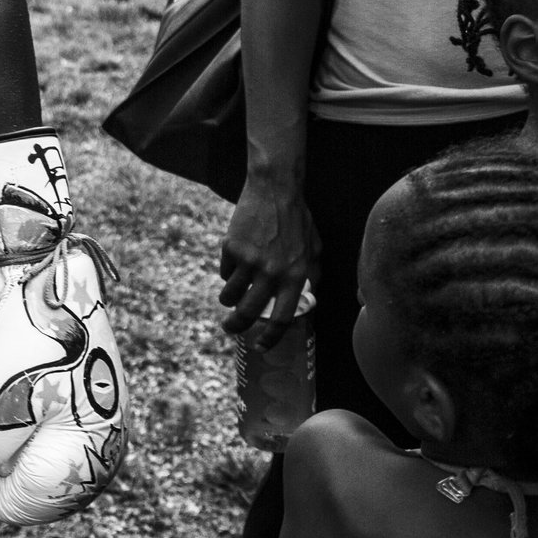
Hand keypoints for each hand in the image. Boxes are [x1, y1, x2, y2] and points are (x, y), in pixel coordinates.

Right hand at [218, 176, 314, 335]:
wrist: (274, 191)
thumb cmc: (298, 221)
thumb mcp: (314, 250)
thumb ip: (310, 276)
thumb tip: (305, 299)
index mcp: (295, 276)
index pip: (281, 317)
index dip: (270, 338)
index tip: (260, 346)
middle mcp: (271, 273)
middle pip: (247, 312)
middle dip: (235, 326)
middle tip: (230, 329)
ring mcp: (249, 261)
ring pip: (229, 295)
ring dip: (228, 299)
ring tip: (230, 295)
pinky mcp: (231, 248)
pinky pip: (224, 271)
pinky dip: (227, 271)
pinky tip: (236, 260)